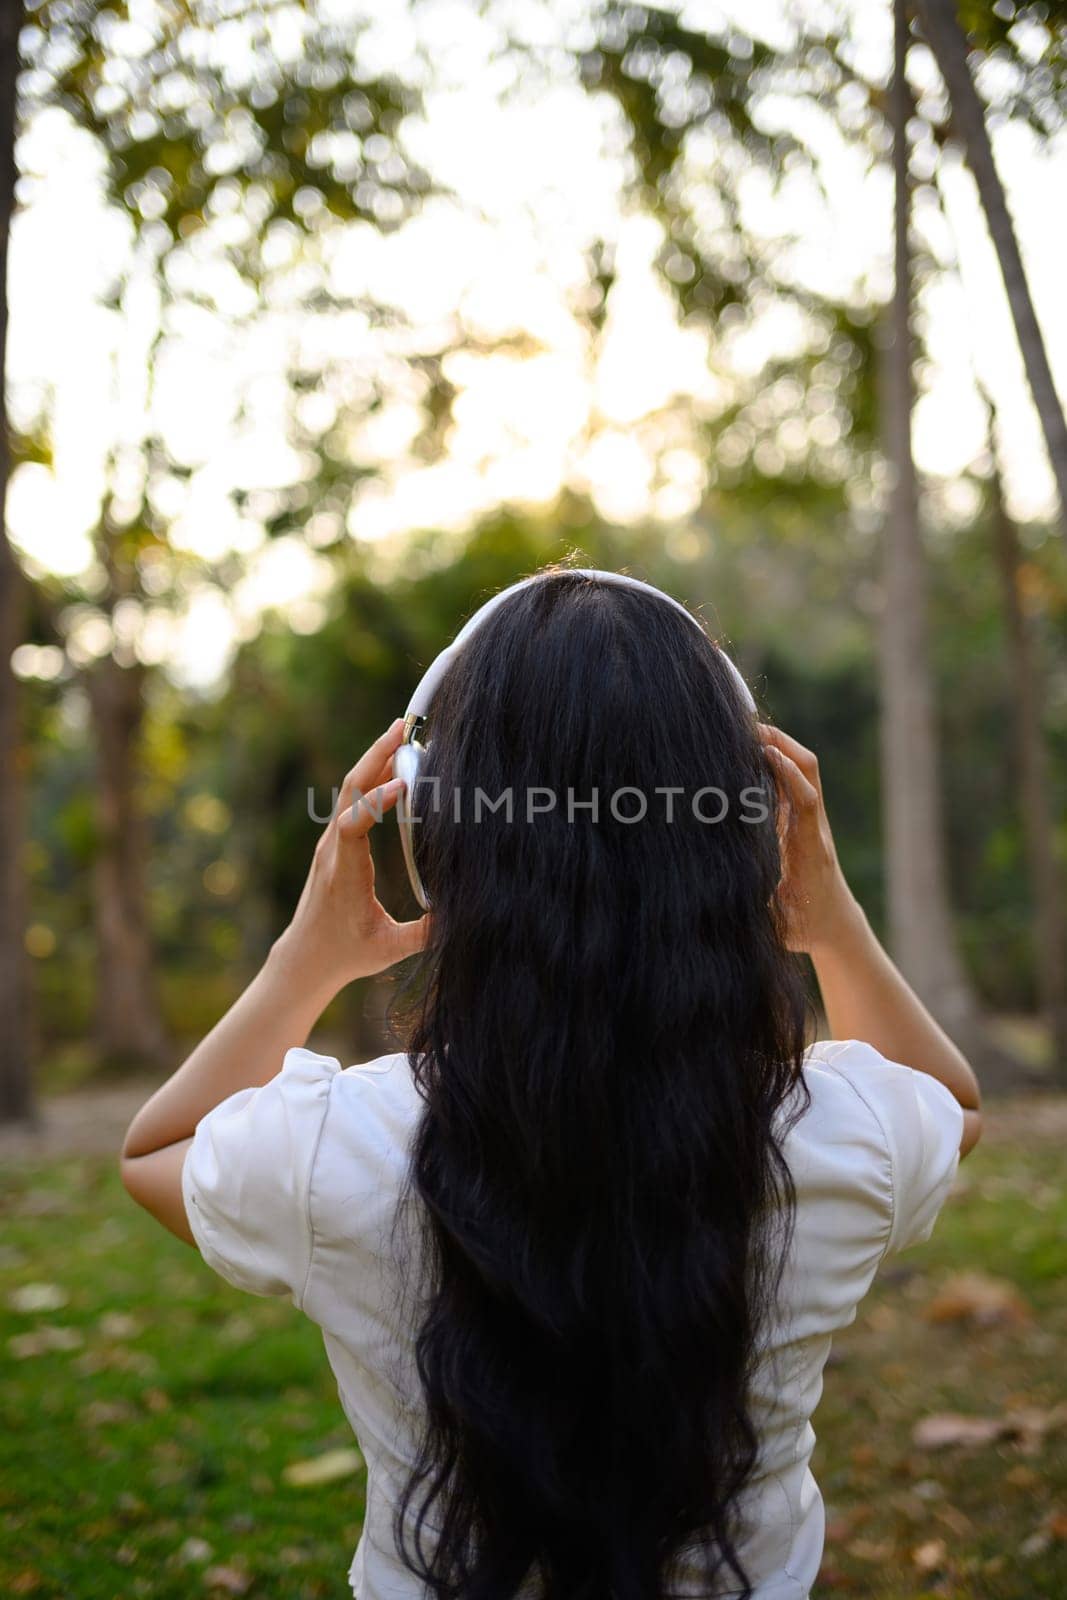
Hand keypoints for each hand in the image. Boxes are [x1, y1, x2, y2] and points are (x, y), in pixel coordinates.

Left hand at [275, 720, 428, 994]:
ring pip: (350, 789)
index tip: (404, 784)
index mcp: (345, 874)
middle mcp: (333, 850)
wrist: (306, 955)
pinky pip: (352, 800)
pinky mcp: (335, 842)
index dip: (376, 801)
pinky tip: (393, 762)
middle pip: (350, 791)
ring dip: (375, 759)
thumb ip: (424, 934)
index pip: (353, 825)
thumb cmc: (346, 953)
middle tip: (402, 727)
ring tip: (402, 733)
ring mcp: (331, 842)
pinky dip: (373, 777)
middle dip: (375, 756)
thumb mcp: (388, 950)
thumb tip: (462, 917)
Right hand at [758, 724, 859, 954]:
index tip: (765, 754)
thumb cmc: (806, 926)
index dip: (788, 776)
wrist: (837, 923)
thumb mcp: (780, 926)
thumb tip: (720, 903)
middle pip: (809, 771)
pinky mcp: (805, 819)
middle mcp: (815, 827)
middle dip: (783, 743)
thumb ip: (757, 913)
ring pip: (804, 769)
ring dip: (780, 746)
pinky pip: (794, 779)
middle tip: (747, 727)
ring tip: (746, 731)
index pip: (806, 803)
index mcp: (810, 850)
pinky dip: (775, 760)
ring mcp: (812, 819)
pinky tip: (751, 752)